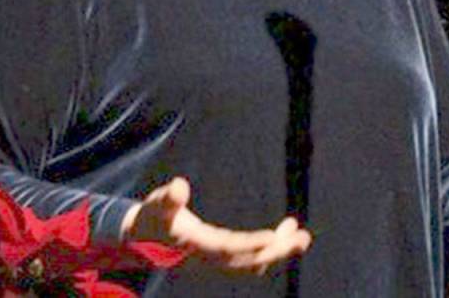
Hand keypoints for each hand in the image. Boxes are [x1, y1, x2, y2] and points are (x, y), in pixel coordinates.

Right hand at [122, 177, 311, 274]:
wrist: (145, 239)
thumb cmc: (153, 217)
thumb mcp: (157, 205)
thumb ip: (168, 198)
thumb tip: (180, 186)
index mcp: (196, 244)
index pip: (227, 247)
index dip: (249, 244)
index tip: (272, 237)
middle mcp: (211, 258)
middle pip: (248, 261)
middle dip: (276, 251)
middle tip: (303, 237)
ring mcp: (218, 262)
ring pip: (253, 263)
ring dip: (278, 251)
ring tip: (301, 236)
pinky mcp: (222, 259)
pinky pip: (250, 261)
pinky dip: (269, 251)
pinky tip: (283, 238)